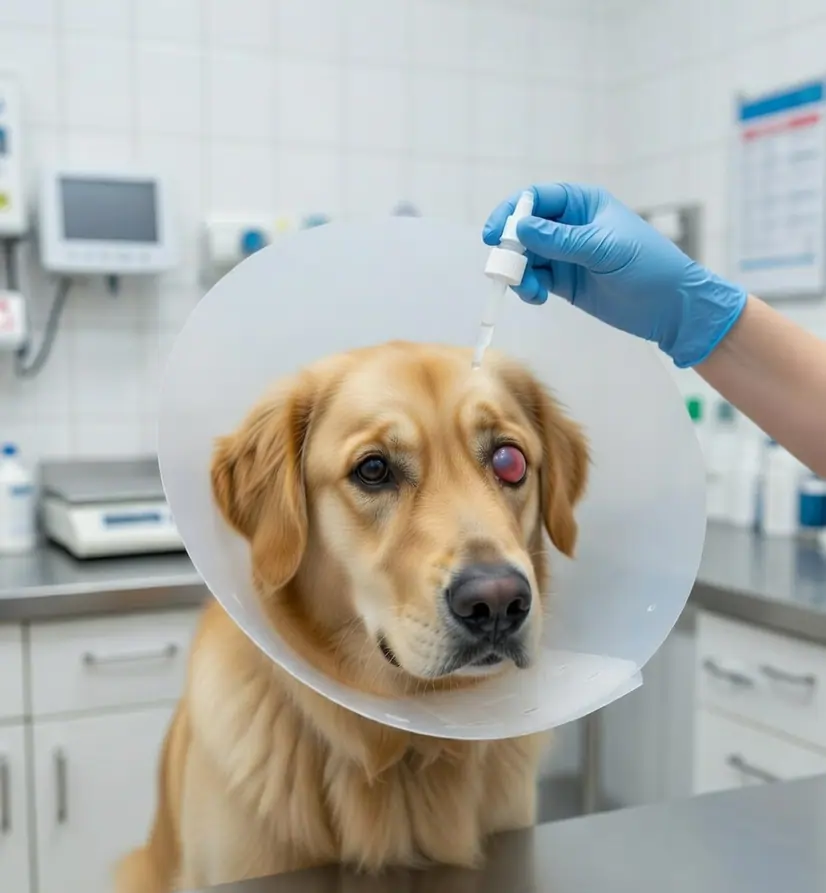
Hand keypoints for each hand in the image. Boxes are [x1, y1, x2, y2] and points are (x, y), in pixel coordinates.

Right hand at [482, 183, 746, 367]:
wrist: (670, 307)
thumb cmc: (648, 266)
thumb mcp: (603, 249)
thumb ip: (560, 239)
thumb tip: (521, 227)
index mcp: (582, 204)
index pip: (536, 198)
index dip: (512, 212)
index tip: (497, 234)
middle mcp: (569, 225)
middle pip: (524, 228)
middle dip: (511, 247)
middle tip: (503, 268)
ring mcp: (565, 254)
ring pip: (525, 257)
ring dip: (519, 272)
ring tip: (531, 290)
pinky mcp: (564, 281)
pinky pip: (534, 279)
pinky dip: (529, 288)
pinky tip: (538, 298)